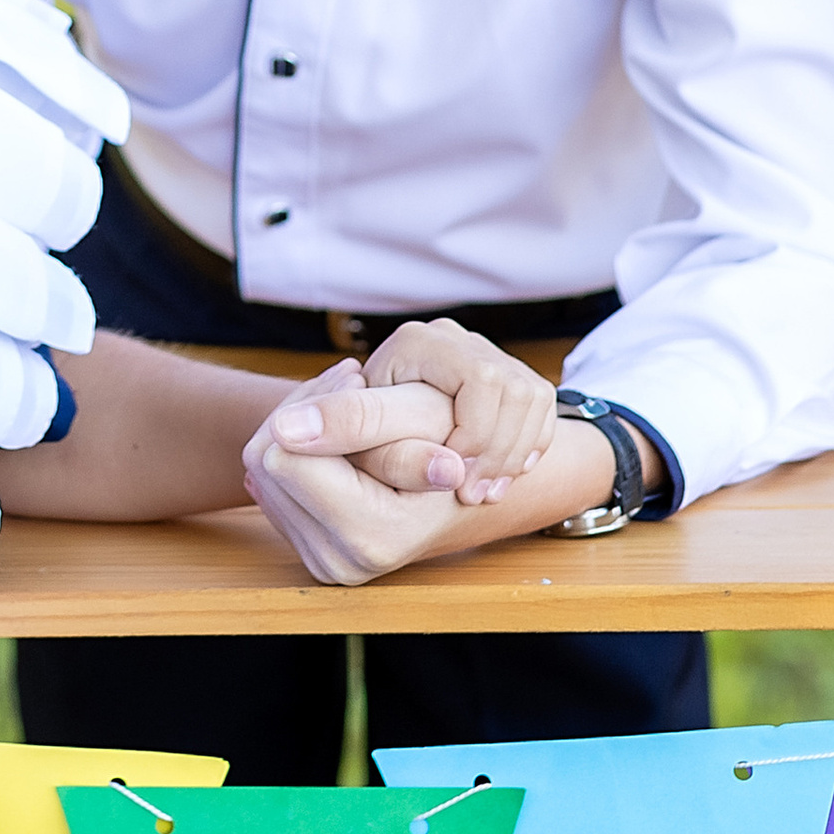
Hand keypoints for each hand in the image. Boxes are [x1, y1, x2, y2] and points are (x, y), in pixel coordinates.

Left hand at [247, 362, 467, 586]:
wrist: (470, 479)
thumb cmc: (456, 436)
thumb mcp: (420, 412)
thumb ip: (355, 418)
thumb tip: (283, 432)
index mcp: (374, 536)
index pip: (285, 458)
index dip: (317, 405)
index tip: (358, 376)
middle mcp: (344, 564)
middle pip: (265, 465)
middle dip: (301, 413)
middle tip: (354, 383)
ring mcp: (326, 564)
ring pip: (259, 472)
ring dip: (295, 427)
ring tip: (349, 407)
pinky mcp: (313, 554)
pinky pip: (270, 487)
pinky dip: (297, 453)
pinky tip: (338, 439)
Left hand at [357, 320, 553, 502]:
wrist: (398, 427)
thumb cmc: (371, 429)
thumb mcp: (356, 428)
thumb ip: (343, 426)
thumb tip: (290, 432)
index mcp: (418, 343)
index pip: (477, 378)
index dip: (471, 434)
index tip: (451, 480)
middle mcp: (458, 339)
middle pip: (512, 390)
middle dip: (496, 450)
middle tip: (471, 494)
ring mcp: (490, 355)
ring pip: (533, 399)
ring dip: (513, 455)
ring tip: (482, 492)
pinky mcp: (518, 378)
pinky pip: (543, 411)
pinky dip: (528, 449)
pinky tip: (500, 478)